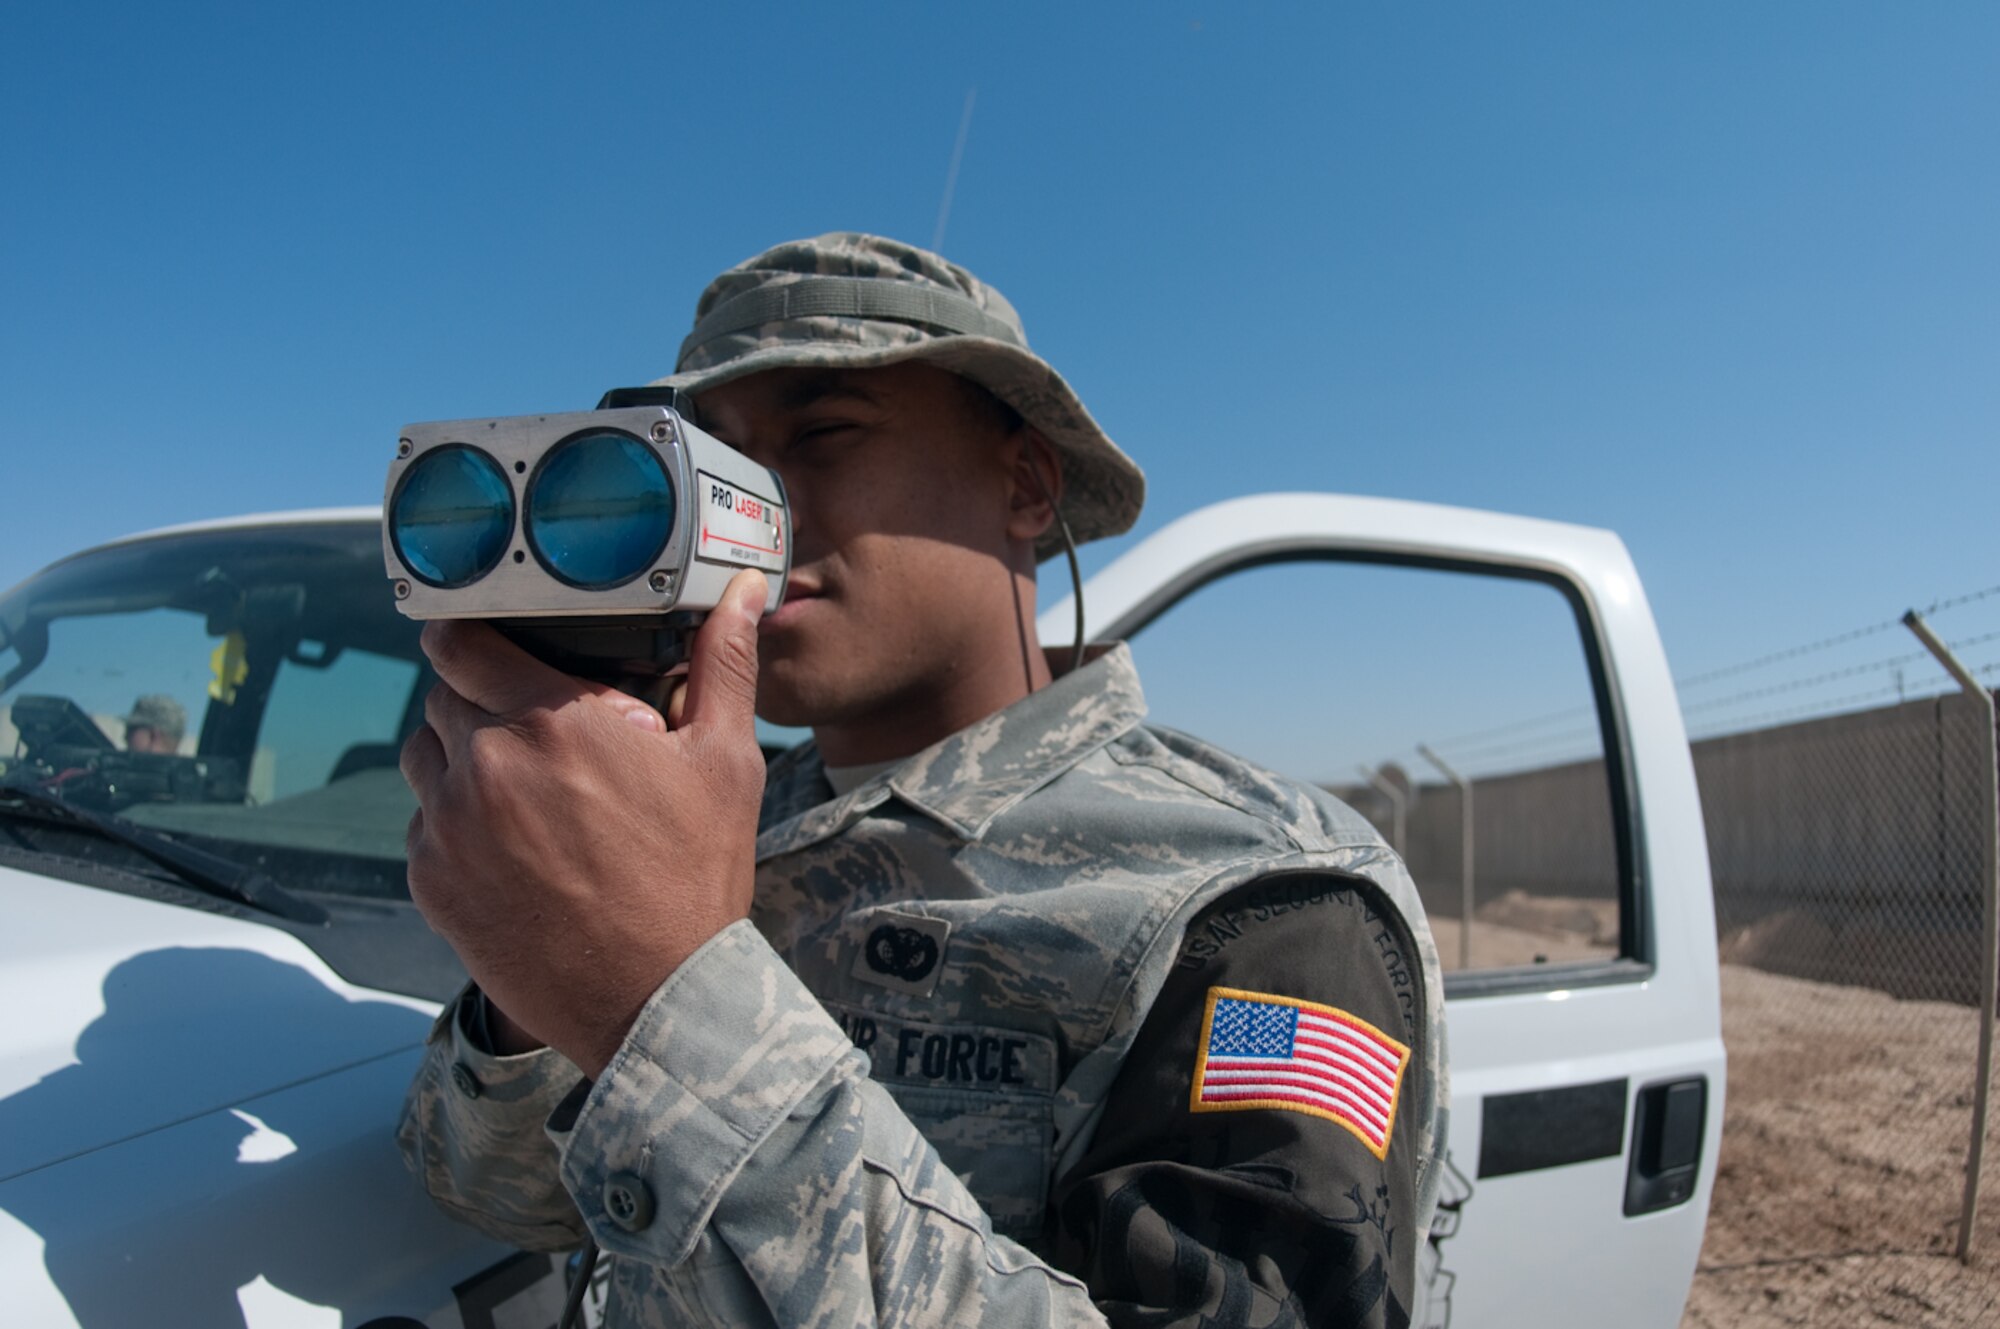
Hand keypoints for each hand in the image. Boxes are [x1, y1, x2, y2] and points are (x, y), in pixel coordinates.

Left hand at [401, 571, 768, 1076]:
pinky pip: (424, 823)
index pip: (462, 642)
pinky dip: (454, 822)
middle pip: (442, 695)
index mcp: (550, 721)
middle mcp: (485, 766)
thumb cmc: (694, 878)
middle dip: (480, 697)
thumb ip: (722, 666)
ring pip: (424, 757)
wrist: (655, 997)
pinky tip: (511, 843)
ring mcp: (448, 827)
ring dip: (460, 755)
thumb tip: (743, 593)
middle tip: (533, 725)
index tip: (484, 637)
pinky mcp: (431, 880)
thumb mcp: (724, 762)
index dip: (469, 631)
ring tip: (521, 784)